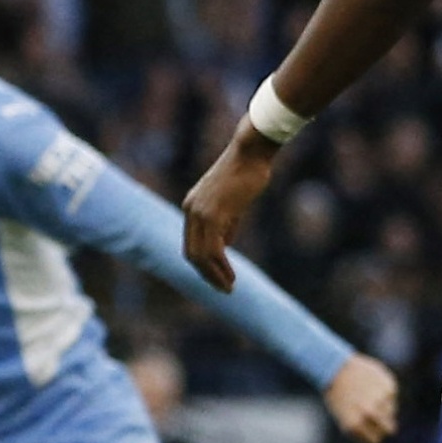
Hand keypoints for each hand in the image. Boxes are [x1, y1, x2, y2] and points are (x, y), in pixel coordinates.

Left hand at [181, 128, 281, 291]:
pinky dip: (220, 267)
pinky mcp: (213, 214)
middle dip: (206, 275)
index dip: (203, 264)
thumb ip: (226, 224)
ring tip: (228, 288)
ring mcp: (199, 212)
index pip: (190, 243)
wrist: (251, 152)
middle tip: (223, 289)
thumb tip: (224, 245)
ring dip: (213, 275)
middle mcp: (190, 210)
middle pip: (191, 252)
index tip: (217, 277)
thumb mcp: (233, 203)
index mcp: (192, 206)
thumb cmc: (247, 173)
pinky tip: (231, 277)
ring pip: (199, 255)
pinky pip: (212, 249)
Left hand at [321, 353, 398, 442]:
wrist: (334, 367)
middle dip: (385, 426)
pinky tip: (371, 385)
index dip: (373, 435)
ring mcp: (380, 400)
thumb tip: (380, 434)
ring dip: (383, 407)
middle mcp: (369, 413)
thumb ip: (361, 426)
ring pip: (391, 411)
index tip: (370, 431)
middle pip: (389, 429)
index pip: (374, 440)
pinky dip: (385, 393)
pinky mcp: (389, 387)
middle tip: (378, 418)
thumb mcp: (343, 414)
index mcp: (354, 424)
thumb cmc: (336, 392)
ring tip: (367, 395)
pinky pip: (392, 396)